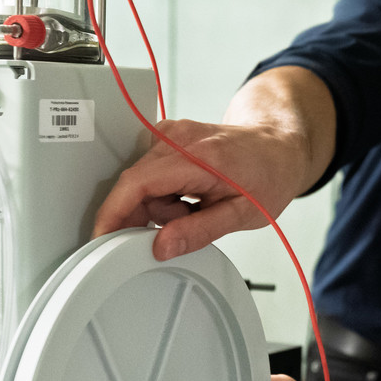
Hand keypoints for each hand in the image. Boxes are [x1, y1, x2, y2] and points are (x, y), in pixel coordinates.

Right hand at [92, 119, 305, 259]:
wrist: (279, 146)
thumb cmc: (268, 175)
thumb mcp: (241, 215)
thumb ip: (199, 232)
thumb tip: (161, 247)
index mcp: (196, 156)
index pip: (137, 184)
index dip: (113, 214)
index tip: (101, 239)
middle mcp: (178, 137)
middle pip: (135, 185)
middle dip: (148, 216)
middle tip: (184, 225)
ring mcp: (171, 133)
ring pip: (142, 182)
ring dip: (160, 205)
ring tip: (195, 208)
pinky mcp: (168, 136)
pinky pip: (149, 172)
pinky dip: (164, 192)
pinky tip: (188, 195)